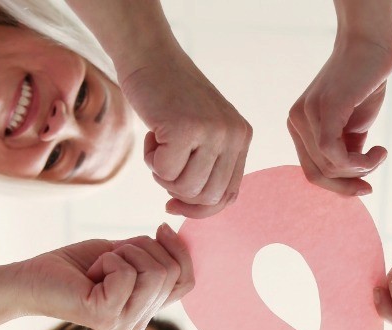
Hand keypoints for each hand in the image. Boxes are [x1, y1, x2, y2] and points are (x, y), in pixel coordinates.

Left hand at [16, 224, 193, 329]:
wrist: (32, 279)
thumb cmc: (74, 266)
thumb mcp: (123, 254)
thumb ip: (150, 254)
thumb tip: (174, 234)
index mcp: (146, 310)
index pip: (187, 283)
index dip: (181, 251)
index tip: (161, 227)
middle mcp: (139, 322)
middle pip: (170, 273)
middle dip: (142, 247)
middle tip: (111, 255)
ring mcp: (123, 322)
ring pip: (154, 273)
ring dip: (125, 253)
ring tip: (101, 264)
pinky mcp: (105, 315)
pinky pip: (126, 274)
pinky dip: (107, 260)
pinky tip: (91, 273)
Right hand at [120, 49, 250, 217]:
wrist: (150, 57)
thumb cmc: (169, 99)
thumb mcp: (202, 131)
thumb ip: (209, 164)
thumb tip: (200, 209)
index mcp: (242, 137)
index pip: (229, 196)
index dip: (200, 209)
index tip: (173, 204)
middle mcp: (234, 135)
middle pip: (207, 197)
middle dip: (178, 192)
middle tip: (162, 163)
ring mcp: (213, 131)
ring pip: (186, 188)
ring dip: (162, 174)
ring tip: (158, 145)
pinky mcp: (186, 128)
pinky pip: (165, 171)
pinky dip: (150, 159)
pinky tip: (151, 134)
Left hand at [288, 34, 391, 194]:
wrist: (371, 48)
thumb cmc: (364, 84)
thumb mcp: (352, 126)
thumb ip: (345, 150)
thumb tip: (350, 180)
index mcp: (299, 126)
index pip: (311, 170)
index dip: (338, 187)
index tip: (365, 189)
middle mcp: (296, 121)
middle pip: (318, 173)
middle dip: (349, 182)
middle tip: (374, 173)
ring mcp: (307, 115)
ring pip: (330, 166)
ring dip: (362, 168)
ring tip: (380, 154)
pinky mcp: (325, 109)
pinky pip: (333, 153)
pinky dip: (360, 162)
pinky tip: (379, 151)